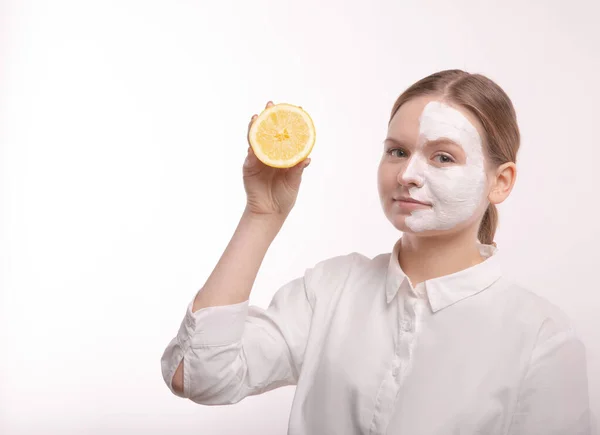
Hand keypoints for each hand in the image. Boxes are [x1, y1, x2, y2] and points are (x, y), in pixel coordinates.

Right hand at [243, 101, 310, 217]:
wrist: (270, 212)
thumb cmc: (284, 197)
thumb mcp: (294, 182)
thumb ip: (297, 170)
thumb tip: (307, 158)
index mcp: (284, 155)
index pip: (287, 135)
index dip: (291, 122)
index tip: (298, 109)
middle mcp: (271, 154)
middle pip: (269, 132)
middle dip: (269, 117)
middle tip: (271, 104)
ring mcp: (259, 159)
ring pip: (256, 139)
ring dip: (255, 127)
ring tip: (256, 116)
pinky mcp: (249, 167)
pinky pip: (250, 155)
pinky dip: (251, 146)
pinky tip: (252, 139)